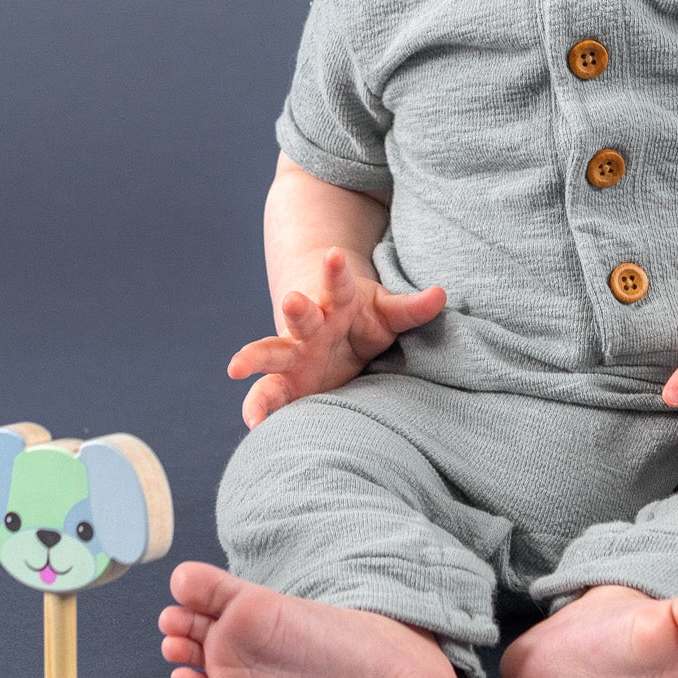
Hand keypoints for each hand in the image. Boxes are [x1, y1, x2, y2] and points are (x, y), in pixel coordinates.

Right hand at [226, 247, 446, 428]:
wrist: (326, 326)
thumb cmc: (362, 319)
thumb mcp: (387, 312)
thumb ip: (411, 308)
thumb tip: (441, 294)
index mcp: (337, 303)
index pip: (339, 284)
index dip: (336, 270)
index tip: (336, 254)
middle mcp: (311, 327)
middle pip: (302, 316)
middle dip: (297, 309)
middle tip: (292, 300)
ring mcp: (294, 354)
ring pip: (272, 352)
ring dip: (256, 357)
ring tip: (236, 366)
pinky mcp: (288, 382)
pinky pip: (270, 395)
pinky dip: (259, 407)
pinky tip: (254, 423)